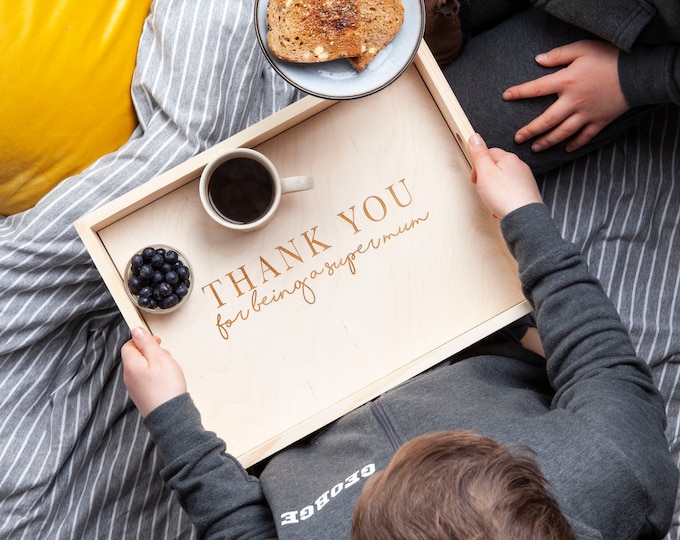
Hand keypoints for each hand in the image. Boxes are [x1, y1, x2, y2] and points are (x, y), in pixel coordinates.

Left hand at [121, 327, 186, 416]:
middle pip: (135, 356)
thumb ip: (147, 343)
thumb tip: (136, 331)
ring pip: (141, 367)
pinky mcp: (142, 396)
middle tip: (165, 355)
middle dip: (150, 352)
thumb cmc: (167, 388)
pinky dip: (155, 375)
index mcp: (131, 365)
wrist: (171, 416)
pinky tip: (166, 379)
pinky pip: (145, 379)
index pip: (129, 344)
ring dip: (154, 363)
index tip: (157, 341)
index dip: (142, 339)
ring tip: (168, 368)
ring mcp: (134, 388)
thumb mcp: (160, 358)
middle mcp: (129, 377)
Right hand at [468, 133, 542, 218]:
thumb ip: (479, 154)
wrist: (523, 217)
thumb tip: (474, 137)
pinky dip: (502, 199)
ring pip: (502, 180)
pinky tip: (499, 206)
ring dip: (493, 190)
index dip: (478, 165)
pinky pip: (509, 192)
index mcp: (509, 158)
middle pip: (496, 166)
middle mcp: (519, 167)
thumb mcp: (485, 172)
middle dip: (486, 178)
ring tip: (491, 199)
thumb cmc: (506, 196)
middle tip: (482, 188)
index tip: (475, 176)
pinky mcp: (526, 193)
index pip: (489, 152)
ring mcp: (524, 180)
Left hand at [503, 40, 629, 152]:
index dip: (519, 92)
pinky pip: (585, 137)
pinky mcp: (600, 121)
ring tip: (535, 148)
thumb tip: (538, 61)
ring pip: (562, 132)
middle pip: (546, 121)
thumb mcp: (582, 49)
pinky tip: (565, 149)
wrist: (639, 72)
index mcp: (566, 82)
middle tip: (517, 139)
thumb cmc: (609, 58)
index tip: (506, 96)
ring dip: (547, 142)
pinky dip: (575, 144)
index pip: (536, 89)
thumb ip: (558, 55)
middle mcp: (573, 102)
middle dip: (530, 131)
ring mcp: (586, 114)